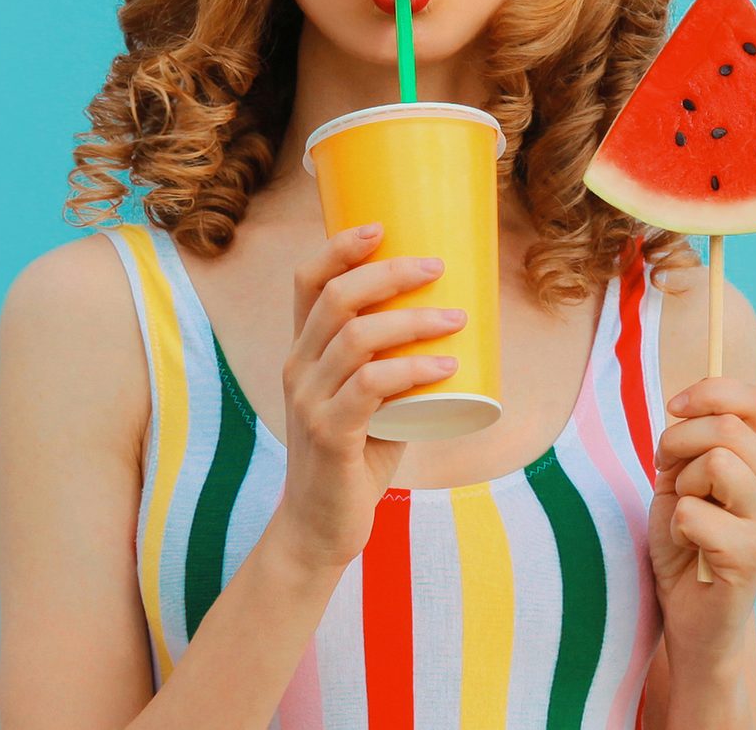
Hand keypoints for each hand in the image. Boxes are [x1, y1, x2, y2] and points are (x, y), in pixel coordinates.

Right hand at [268, 222, 465, 572]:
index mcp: (303, 353)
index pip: (307, 282)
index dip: (340, 247)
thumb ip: (395, 369)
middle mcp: (298, 369)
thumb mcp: (369, 403)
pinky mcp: (329, 435)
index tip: (383, 226)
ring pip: (356, 337)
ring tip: (456, 318)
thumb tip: (457, 329)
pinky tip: (446, 365)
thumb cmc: (352, 459)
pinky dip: (412, 369)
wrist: (320, 528)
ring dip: (413, 320)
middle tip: (439, 267)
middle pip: (337, 298)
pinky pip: (370, 387)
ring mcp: (309, 401)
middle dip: (391, 273)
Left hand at [647, 375, 755, 666]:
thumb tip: (686, 403)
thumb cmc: (686, 541)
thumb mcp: (683, 478)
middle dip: (678, 442)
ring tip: (685, 516)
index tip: (674, 407)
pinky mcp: (753, 555)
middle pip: (727, 428)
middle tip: (668, 474)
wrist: (692, 614)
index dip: (709, 392)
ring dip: (682, 486)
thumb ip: (692, 441)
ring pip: (716, 463)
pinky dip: (676, 527)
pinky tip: (689, 548)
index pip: (753, 401)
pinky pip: (694, 513)